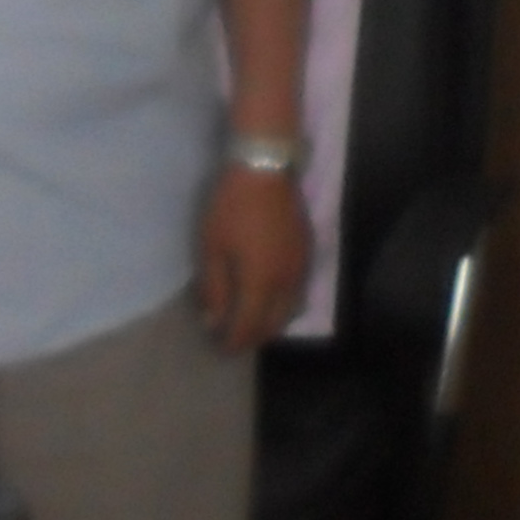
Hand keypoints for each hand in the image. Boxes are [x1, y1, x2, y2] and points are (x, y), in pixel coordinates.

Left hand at [198, 166, 312, 352]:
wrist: (265, 171)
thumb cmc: (231, 209)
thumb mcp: (212, 248)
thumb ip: (213, 289)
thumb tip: (213, 322)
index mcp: (260, 284)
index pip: (248, 327)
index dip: (234, 342)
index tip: (220, 348)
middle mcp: (286, 283)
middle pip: (274, 324)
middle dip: (254, 337)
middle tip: (234, 339)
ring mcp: (300, 268)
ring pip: (290, 310)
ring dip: (272, 322)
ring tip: (252, 322)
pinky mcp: (307, 253)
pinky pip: (299, 292)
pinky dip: (284, 305)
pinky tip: (271, 298)